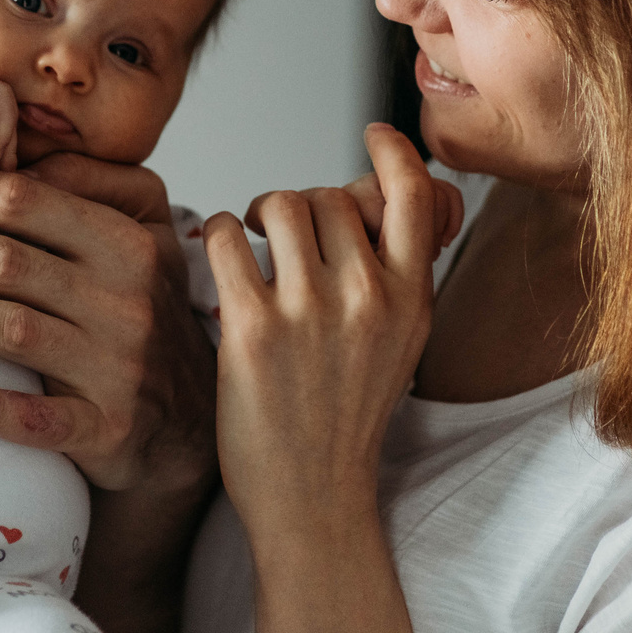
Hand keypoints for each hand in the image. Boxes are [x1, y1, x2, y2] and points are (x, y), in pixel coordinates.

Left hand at [0, 145, 215, 493]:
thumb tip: (1, 153)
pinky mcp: (107, 429)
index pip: (20, 201)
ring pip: (9, 329)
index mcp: (124, 241)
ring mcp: (117, 366)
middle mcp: (124, 298)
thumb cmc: (143, 315)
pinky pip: (34, 417)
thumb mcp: (138, 236)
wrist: (195, 419)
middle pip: (2, 259)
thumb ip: (84, 188)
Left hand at [205, 124, 442, 528]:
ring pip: (282, 205)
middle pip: (332, 197)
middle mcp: (369, 299)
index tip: (374, 134)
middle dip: (305, 204)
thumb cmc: (346, 417)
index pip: (414, 194)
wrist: (313, 498)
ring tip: (253, 237)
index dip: (394, 150)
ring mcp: (311, 313)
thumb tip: (379, 194)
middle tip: (286, 231)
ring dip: (260, 211)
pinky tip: (221, 257)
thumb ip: (396, 274)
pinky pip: (227, 236)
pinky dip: (217, 234)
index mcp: (413, 301)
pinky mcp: (253, 328)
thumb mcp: (399, 344)